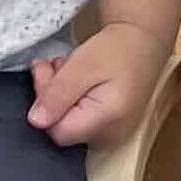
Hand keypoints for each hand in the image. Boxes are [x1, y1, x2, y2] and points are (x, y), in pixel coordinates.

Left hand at [28, 20, 168, 148]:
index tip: (45, 71)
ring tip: (65, 68)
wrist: (144, 43)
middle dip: (49, 96)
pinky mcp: (109, 129)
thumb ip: (59, 93)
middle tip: (51, 65)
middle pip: (62, 128)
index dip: (44, 103)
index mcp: (107, 121)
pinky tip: (75, 81)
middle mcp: (110, 137)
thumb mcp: (83, 65)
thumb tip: (35, 121)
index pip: (57, 130)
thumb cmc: (118, 50)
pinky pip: (80, 121)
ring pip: (69, 123)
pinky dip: (71, 100)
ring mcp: (111, 136)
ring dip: (58, 96)